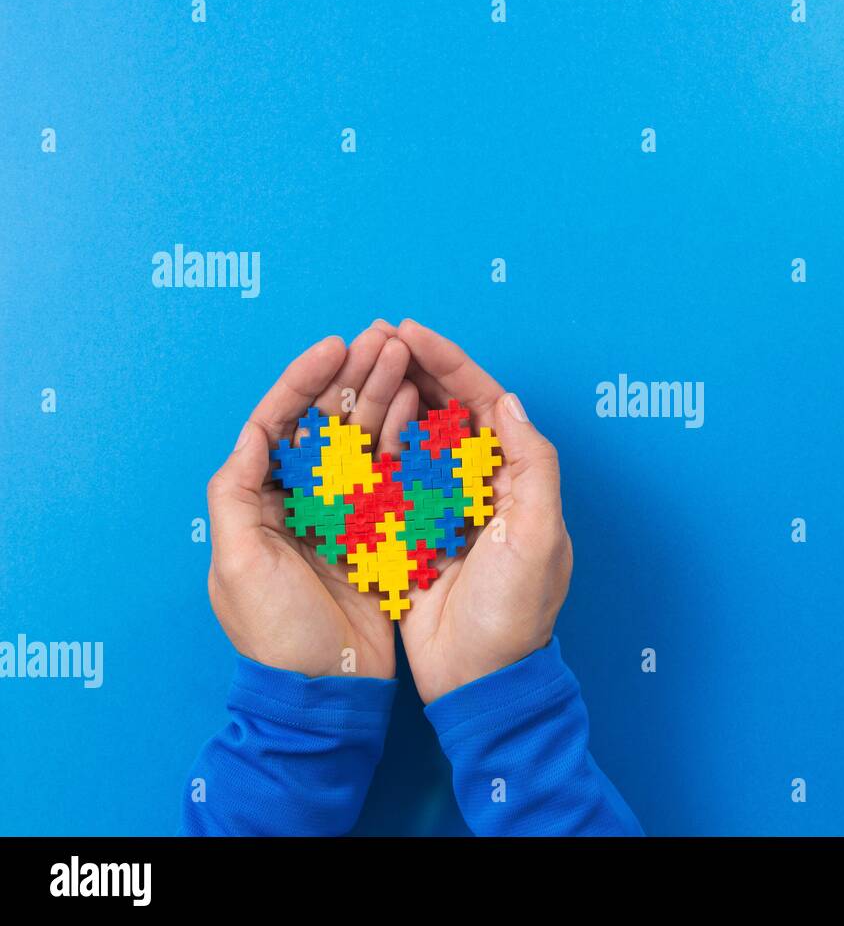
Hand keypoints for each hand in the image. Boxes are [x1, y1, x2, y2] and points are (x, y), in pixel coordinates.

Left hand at [205, 321, 413, 678]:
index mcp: (259, 503)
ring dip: (381, 395)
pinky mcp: (378, 531)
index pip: (277, 425)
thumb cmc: (276, 634)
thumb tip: (251, 437)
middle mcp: (300, 500)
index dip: (303, 382)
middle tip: (383, 337)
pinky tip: (421, 407)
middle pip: (324, 423)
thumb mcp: (238, 566)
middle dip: (351, 376)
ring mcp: (341, 513)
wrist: (327, 691)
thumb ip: (237, 497)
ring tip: (407, 356)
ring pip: (361, 439)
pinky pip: (391, 472)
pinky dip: (404, 437)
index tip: (333, 347)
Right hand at [393, 319, 573, 703]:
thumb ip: (532, 466)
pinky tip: (345, 420)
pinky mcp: (408, 530)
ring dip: (388, 398)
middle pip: (445, 410)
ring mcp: (441, 504)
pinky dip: (369, 445)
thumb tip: (509, 403)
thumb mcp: (538, 536)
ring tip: (357, 362)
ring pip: (412, 435)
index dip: (451, 363)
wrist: (479, 679)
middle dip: (414, 369)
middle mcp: (478, 483)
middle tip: (375, 333)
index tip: (412, 330)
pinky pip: (386, 475)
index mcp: (516, 477)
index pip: (484, 403)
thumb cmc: (517, 612)